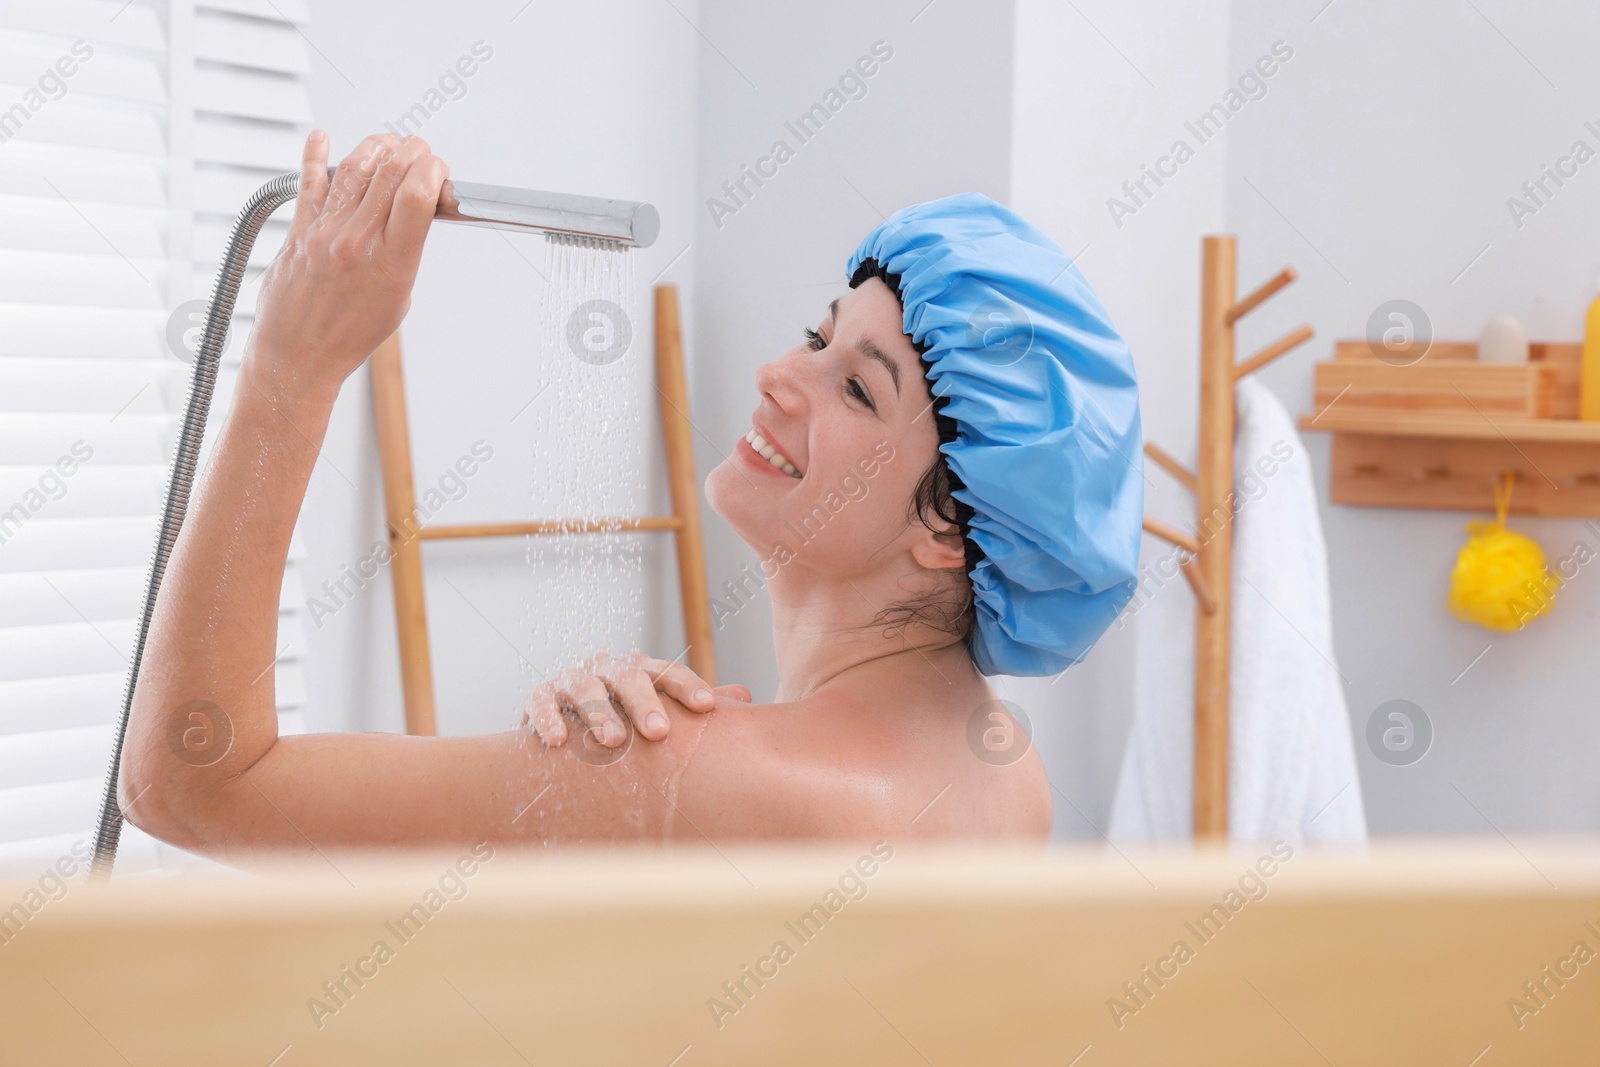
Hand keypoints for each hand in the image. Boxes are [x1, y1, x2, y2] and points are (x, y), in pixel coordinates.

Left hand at [245, 130, 447, 401]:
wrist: (297, 355)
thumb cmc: (349, 334)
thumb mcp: (399, 297)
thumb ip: (406, 250)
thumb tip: (415, 211)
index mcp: (391, 263)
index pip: (417, 194)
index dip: (433, 170)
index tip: (437, 170)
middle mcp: (357, 242)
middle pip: (390, 172)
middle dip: (412, 152)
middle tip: (419, 153)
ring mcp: (325, 232)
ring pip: (354, 168)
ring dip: (376, 147)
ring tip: (387, 145)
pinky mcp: (298, 230)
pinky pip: (309, 182)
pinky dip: (316, 155)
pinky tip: (321, 139)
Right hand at [522, 652, 751, 747]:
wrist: (569, 735)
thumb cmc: (626, 725)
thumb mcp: (659, 716)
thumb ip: (693, 709)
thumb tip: (746, 696)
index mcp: (642, 672)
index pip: (668, 672)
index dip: (687, 686)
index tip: (708, 706)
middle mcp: (609, 669)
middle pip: (629, 677)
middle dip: (645, 703)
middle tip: (660, 733)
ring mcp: (573, 680)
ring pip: (585, 686)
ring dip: (599, 713)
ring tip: (612, 741)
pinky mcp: (540, 697)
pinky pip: (540, 701)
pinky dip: (546, 718)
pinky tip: (557, 741)